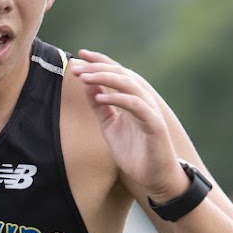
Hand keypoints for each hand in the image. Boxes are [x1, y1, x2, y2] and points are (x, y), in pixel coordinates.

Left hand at [71, 49, 187, 201]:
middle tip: (77, 67)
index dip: (99, 62)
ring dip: (105, 79)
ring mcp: (149, 110)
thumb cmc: (135, 153)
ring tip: (85, 78)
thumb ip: (100, 107)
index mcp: (132, 99)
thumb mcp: (110, 127)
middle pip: (121, 75)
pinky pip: (135, 106)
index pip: (116, 74)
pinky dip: (118, 99)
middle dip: (98, 68)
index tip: (80, 56)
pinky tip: (100, 98)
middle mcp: (142, 100)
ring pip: (128, 85)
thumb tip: (87, 85)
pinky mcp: (154, 124)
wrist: (154, 177)